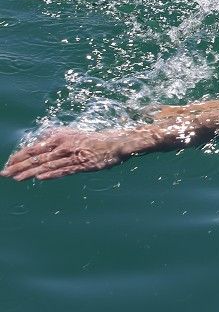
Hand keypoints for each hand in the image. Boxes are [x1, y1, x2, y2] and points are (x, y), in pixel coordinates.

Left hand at [2, 129, 136, 181]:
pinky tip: (40, 178)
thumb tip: (41, 137)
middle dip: (18, 166)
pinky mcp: (82, 165)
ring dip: (30, 173)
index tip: (8, 163)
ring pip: (47, 166)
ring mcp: (72, 156)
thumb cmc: (92, 140)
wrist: (114, 143)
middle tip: (4, 174)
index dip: (19, 156)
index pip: (34, 148)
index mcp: (59, 138)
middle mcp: (63, 146)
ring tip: (16, 178)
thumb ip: (55, 136)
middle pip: (37, 158)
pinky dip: (51, 174)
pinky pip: (64, 170)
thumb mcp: (72, 133)